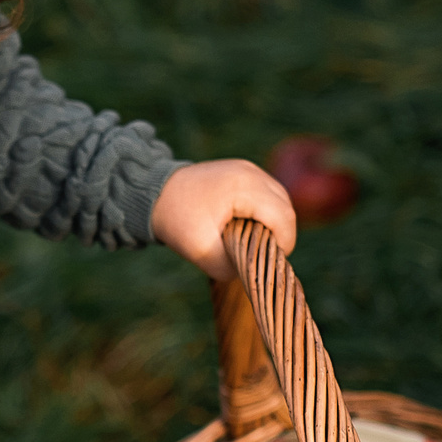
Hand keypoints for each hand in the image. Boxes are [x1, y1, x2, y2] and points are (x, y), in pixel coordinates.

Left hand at [149, 158, 297, 278]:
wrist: (154, 193)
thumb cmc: (177, 220)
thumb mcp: (201, 251)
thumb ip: (231, 267)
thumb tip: (254, 272)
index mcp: (244, 187)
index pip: (283, 218)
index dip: (282, 245)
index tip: (265, 263)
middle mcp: (252, 173)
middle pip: (287, 208)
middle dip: (280, 236)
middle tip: (259, 255)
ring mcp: (249, 169)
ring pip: (281, 201)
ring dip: (273, 224)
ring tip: (253, 242)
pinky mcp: (245, 173)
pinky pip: (268, 196)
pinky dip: (264, 213)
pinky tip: (247, 227)